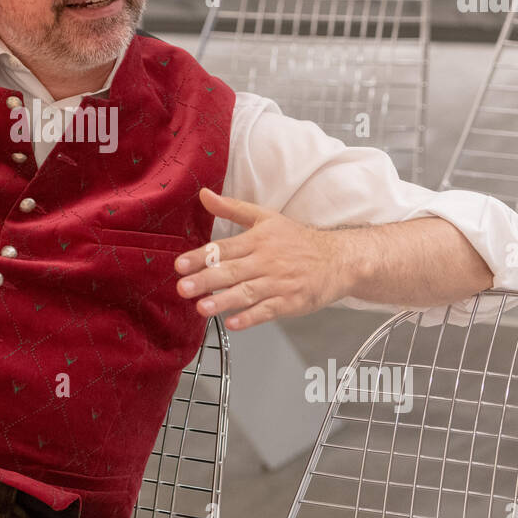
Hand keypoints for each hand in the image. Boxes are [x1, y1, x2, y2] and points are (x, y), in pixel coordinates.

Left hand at [174, 188, 354, 330]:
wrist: (338, 259)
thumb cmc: (298, 240)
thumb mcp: (266, 218)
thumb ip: (232, 208)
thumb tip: (205, 194)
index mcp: (258, 239)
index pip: (224, 248)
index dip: (201, 257)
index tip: (180, 265)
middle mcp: (267, 261)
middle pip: (232, 271)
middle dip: (206, 280)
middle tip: (183, 288)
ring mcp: (279, 282)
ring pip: (248, 292)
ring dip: (224, 301)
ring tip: (202, 307)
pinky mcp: (291, 301)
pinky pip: (268, 310)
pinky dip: (250, 317)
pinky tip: (233, 323)